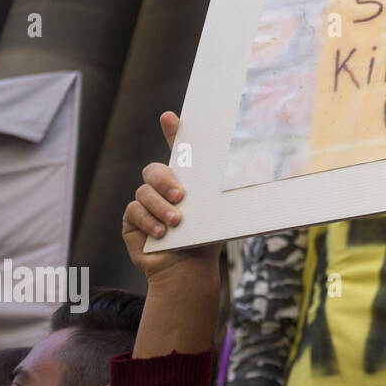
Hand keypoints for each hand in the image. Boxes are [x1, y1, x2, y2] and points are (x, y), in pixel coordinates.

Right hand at [121, 111, 221, 287]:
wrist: (189, 269)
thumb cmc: (206, 239)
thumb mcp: (217, 212)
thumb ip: (220, 193)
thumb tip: (253, 169)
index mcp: (185, 180)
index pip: (177, 151)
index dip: (172, 132)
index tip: (170, 117)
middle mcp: (162, 188)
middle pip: (154, 169)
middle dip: (165, 180)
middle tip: (181, 197)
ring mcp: (145, 203)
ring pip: (144, 191)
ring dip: (160, 207)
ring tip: (176, 222)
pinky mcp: (132, 220)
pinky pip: (133, 211)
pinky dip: (148, 221)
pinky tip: (161, 233)